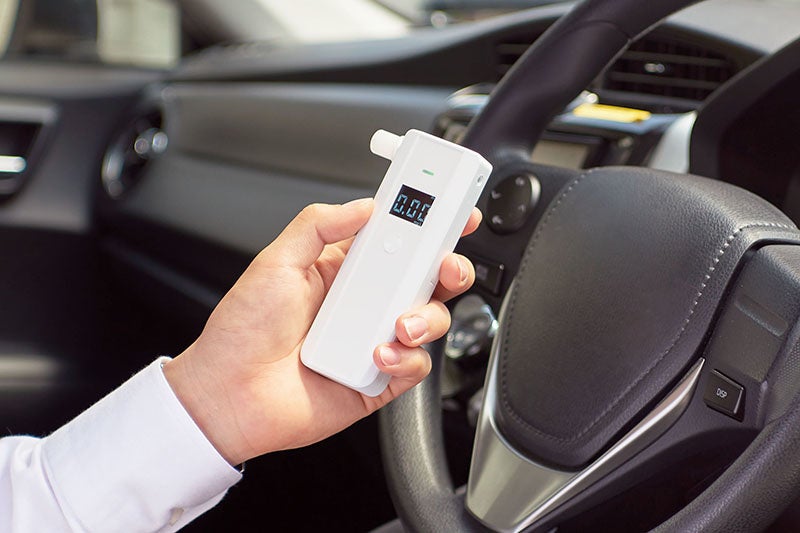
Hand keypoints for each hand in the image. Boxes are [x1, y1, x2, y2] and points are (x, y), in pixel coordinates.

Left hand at [164, 199, 480, 464]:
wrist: (230, 394)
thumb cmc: (243, 331)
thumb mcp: (276, 261)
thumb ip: (319, 224)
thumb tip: (364, 205)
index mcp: (344, 268)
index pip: (398, 238)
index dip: (430, 224)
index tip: (454, 210)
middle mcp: (365, 302)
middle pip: (427, 277)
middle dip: (449, 267)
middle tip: (445, 265)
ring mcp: (375, 339)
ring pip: (430, 319)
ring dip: (427, 317)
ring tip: (399, 323)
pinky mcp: (380, 378)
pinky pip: (416, 364)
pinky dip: (405, 358)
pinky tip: (377, 356)